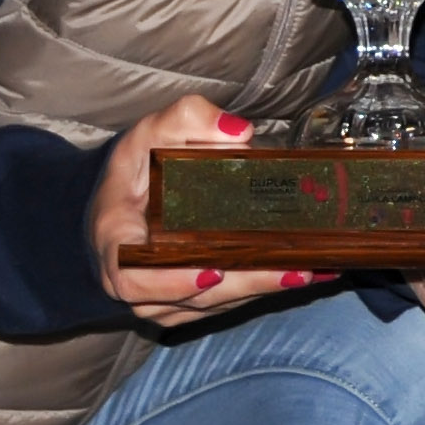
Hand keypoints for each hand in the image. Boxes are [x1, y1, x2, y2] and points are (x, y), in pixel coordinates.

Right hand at [93, 94, 328, 324]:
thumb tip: (238, 131)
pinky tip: (299, 274)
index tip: (212, 271)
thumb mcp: (149, 133)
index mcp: (116, 240)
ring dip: (259, 290)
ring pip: (210, 304)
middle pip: (189, 297)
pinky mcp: (183, 303)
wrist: (124, 199)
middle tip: (292, 270)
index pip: (132, 278)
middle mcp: (134, 279)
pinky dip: (258, 290)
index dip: (170, 284)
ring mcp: (159, 297)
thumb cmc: (135, 168)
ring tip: (307, 271)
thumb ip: (188, 119)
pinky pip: (219, 303)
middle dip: (244, 285)